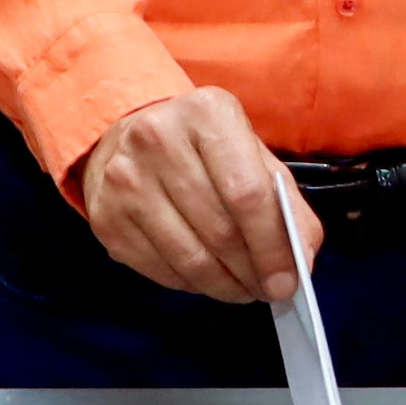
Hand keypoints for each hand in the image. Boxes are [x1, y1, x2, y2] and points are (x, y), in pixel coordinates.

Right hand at [75, 88, 319, 304]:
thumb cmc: (203, 148)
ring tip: (243, 289)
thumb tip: (301, 260)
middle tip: (269, 290)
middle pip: (219, 230)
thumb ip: (284, 201)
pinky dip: (191, 284)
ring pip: (189, 258)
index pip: (247, 193)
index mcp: (206, 114)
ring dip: (224, 286)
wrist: (127, 132)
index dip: (272, 246)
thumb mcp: (250, 152)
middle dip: (252, 272)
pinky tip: (206, 279)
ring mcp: (124, 179)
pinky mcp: (104, 215)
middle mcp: (157, 139)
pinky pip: (159, 269)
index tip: (289, 282)